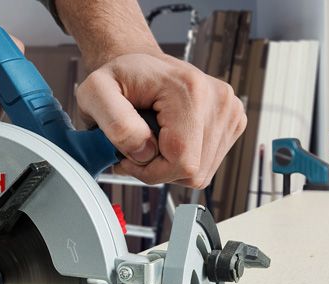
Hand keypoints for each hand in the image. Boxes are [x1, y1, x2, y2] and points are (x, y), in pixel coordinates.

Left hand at [76, 53, 246, 187]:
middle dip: (159, 169)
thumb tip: (145, 152)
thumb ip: (116, 123)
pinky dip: (183, 160)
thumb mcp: (95, 93)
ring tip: (151, 141)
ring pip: (200, 173)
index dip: (150, 171)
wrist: (138, 65)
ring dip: (170, 166)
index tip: (128, 155)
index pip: (182, 162)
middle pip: (194, 171)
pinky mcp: (233, 121)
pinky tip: (169, 139)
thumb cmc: (117, 78)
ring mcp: (230, 111)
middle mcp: (218, 100)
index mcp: (190, 90)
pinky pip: (206, 165)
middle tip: (136, 147)